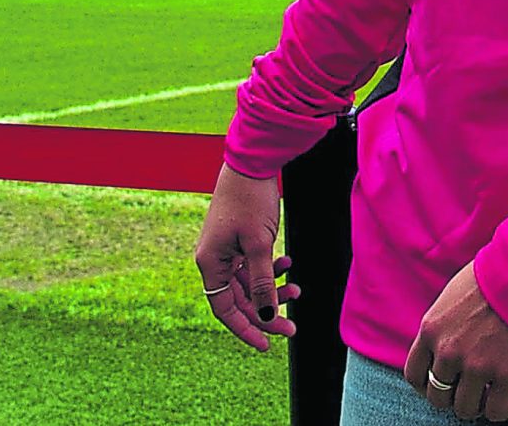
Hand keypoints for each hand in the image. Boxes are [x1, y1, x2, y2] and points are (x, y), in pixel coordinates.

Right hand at [194, 162, 302, 351]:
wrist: (252, 161)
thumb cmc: (249, 198)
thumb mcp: (259, 244)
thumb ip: (262, 283)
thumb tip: (266, 318)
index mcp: (210, 262)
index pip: (225, 310)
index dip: (245, 329)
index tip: (266, 346)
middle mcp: (214, 259)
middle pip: (240, 299)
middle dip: (267, 311)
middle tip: (292, 325)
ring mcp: (226, 249)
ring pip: (249, 283)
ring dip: (273, 289)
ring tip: (297, 289)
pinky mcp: (238, 240)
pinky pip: (253, 265)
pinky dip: (271, 268)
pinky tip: (288, 263)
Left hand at [405, 259, 507, 419]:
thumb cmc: (490, 276)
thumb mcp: (450, 296)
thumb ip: (442, 326)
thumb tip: (441, 345)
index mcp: (431, 330)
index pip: (414, 374)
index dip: (426, 383)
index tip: (440, 382)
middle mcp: (448, 352)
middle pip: (438, 396)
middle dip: (451, 394)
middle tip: (466, 388)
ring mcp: (477, 366)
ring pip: (464, 408)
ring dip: (474, 404)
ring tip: (485, 394)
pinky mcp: (507, 376)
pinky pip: (496, 412)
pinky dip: (499, 409)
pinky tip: (504, 397)